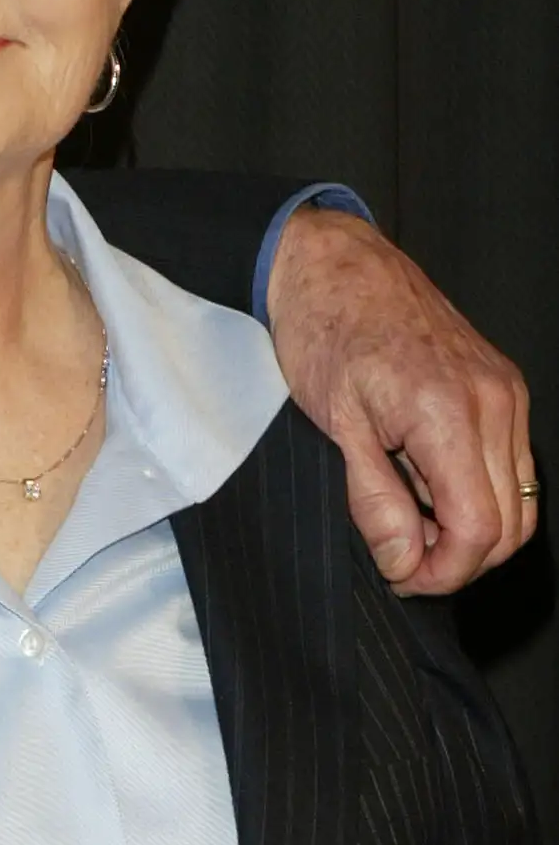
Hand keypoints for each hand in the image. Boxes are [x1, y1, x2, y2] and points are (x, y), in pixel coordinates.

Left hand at [266, 208, 534, 593]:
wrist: (334, 266)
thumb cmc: (325, 334)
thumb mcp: (336, 429)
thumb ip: (374, 501)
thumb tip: (405, 563)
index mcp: (451, 414)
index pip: (479, 530)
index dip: (444, 572)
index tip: (402, 577)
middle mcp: (496, 403)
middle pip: (511, 525)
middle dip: (459, 559)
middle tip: (401, 559)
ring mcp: (506, 392)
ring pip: (520, 499)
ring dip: (472, 530)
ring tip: (409, 523)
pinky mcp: (504, 387)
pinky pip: (511, 464)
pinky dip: (479, 493)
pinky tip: (426, 489)